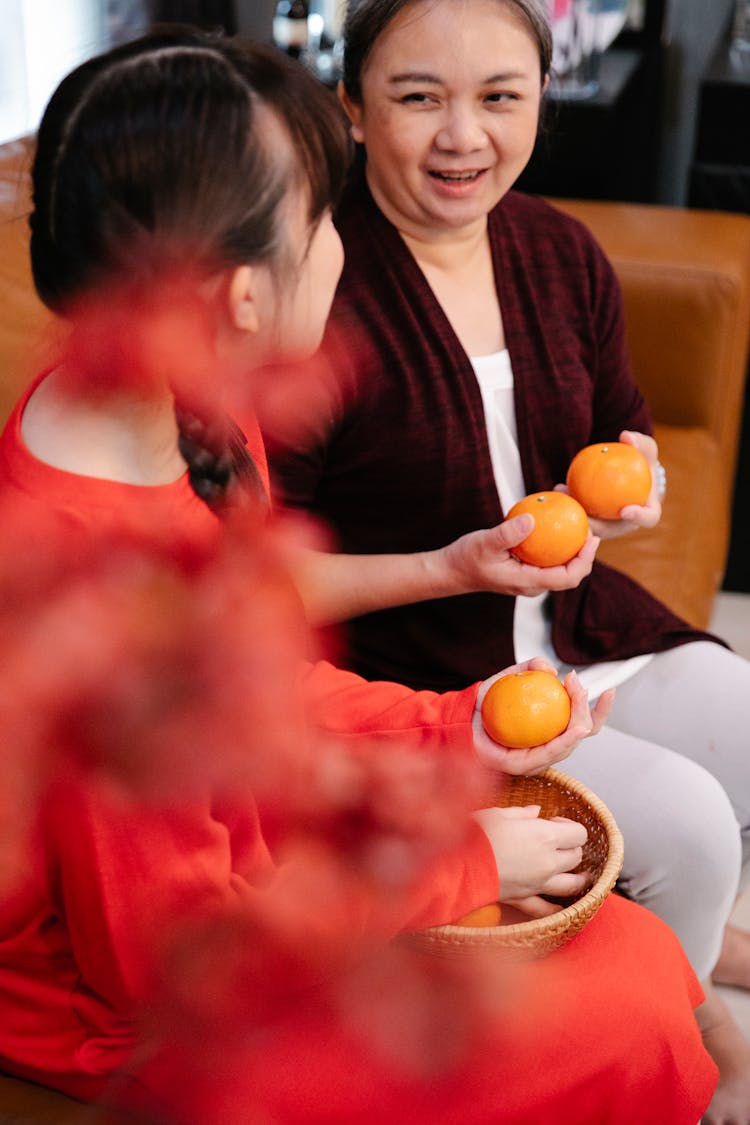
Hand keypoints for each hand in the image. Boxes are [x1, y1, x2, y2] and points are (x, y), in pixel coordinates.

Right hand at [439, 515, 599, 596]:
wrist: (450, 570)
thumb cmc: (466, 558)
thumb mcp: (485, 543)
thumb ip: (508, 533)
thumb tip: (531, 519)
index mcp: (528, 582)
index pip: (567, 578)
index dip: (585, 560)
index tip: (592, 539)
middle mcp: (532, 584)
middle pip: (570, 574)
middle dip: (584, 553)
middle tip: (588, 526)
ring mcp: (529, 578)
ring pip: (560, 567)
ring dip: (572, 549)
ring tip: (576, 523)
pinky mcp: (525, 570)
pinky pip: (547, 559)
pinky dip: (556, 544)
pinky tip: (554, 524)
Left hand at [472, 658, 614, 774]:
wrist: (458, 715)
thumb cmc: (484, 702)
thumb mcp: (509, 676)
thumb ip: (530, 668)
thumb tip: (551, 669)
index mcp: (549, 733)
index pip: (582, 724)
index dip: (600, 711)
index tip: (610, 690)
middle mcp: (546, 749)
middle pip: (581, 733)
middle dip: (588, 709)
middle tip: (578, 684)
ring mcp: (535, 761)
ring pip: (570, 744)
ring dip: (581, 719)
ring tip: (579, 695)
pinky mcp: (522, 767)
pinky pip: (550, 753)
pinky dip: (567, 740)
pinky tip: (576, 727)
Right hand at [472, 804, 588, 903]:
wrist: (456, 865)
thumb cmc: (474, 834)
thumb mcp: (497, 813)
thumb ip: (521, 813)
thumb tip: (534, 812)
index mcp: (544, 836)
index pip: (578, 833)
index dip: (569, 826)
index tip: (554, 821)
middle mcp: (547, 861)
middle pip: (576, 856)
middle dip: (571, 847)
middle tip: (556, 841)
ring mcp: (538, 884)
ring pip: (571, 884)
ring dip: (577, 878)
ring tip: (580, 875)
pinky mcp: (524, 899)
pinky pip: (546, 908)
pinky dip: (556, 908)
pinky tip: (561, 907)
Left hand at [557, 430, 662, 540]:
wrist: (630, 475)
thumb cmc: (642, 462)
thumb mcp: (645, 450)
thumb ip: (640, 443)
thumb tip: (626, 436)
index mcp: (646, 511)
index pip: (647, 518)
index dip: (639, 517)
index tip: (625, 510)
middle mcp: (626, 523)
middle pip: (611, 530)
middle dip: (596, 526)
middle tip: (584, 514)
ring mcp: (608, 524)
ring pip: (590, 525)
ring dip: (574, 515)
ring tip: (564, 494)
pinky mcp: (592, 520)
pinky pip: (578, 514)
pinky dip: (568, 503)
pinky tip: (558, 488)